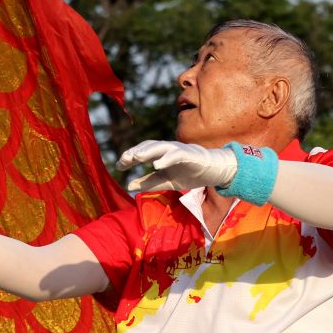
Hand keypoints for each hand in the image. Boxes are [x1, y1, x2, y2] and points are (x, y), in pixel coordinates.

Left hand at [117, 139, 237, 192]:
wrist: (213, 170)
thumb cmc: (189, 173)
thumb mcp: (167, 181)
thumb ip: (149, 182)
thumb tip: (129, 186)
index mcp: (160, 154)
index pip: (141, 153)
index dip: (129, 158)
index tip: (118, 166)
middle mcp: (166, 149)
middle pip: (147, 147)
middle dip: (134, 153)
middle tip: (123, 160)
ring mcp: (177, 150)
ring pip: (159, 147)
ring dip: (146, 151)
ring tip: (135, 157)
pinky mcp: (188, 154)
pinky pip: (175, 154)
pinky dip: (166, 158)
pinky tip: (156, 164)